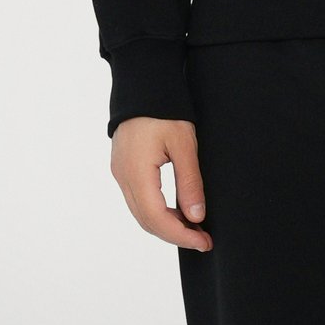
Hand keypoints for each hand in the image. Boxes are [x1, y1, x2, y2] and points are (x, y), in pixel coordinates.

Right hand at [110, 118, 212, 251]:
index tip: (204, 242)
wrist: (143, 82)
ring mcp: (120, 172)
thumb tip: (196, 217)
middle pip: (146, 220)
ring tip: (194, 227)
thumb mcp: (184, 144)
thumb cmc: (165, 109)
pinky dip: (157, 210)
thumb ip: (189, 182)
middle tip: (203, 239)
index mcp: (136, 173)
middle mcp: (123, 177)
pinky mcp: (123, 166)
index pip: (156, 219)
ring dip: (166, 224)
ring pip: (141, 212)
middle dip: (175, 234)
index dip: (181, 235)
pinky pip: (138, 199)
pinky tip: (177, 209)